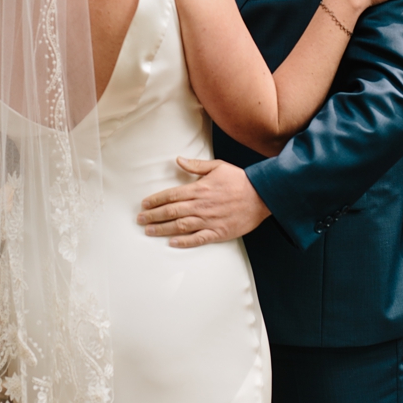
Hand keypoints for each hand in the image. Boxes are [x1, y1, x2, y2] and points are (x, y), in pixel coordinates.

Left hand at [137, 158, 270, 247]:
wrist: (262, 195)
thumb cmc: (240, 180)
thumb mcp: (218, 166)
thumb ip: (196, 165)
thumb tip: (178, 159)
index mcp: (200, 189)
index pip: (172, 195)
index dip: (156, 200)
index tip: (144, 205)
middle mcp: (201, 205)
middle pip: (171, 211)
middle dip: (153, 216)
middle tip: (140, 220)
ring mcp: (209, 220)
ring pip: (180, 226)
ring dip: (163, 229)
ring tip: (149, 231)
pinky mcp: (218, 232)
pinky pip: (198, 238)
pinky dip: (184, 242)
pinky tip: (172, 243)